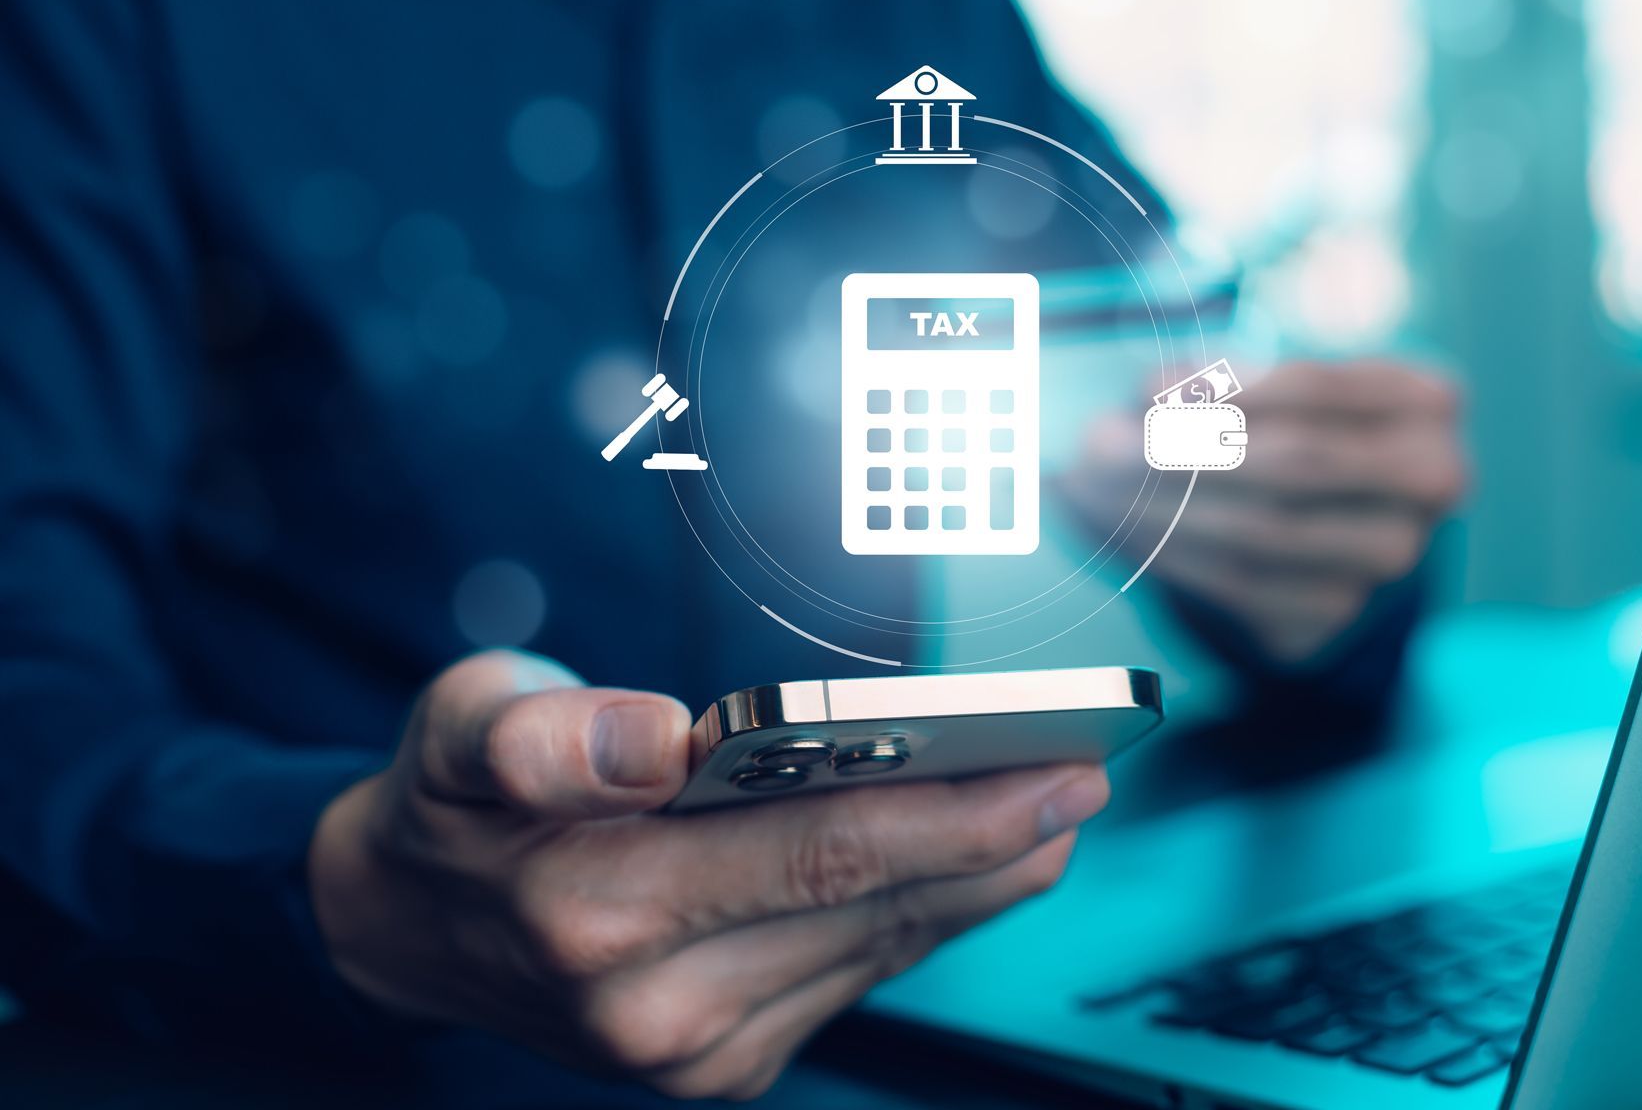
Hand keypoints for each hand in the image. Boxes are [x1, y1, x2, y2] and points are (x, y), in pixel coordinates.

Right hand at [309, 651, 1106, 1098]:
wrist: (400, 932)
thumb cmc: (449, 803)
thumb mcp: (459, 725)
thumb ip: (540, 732)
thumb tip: (655, 739)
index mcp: (595, 909)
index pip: (817, 849)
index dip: (951, 812)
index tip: (1054, 768)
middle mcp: (656, 1006)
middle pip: (869, 903)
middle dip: (995, 842)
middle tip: (1088, 775)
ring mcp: (695, 1054)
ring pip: (875, 948)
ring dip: (974, 883)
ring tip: (1053, 810)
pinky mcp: (721, 1069)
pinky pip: (850, 976)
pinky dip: (916, 917)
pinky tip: (968, 865)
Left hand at [1064, 360, 1467, 664]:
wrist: (1331, 525)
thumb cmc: (1291, 428)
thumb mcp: (1271, 387)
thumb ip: (1217, 380)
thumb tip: (1142, 399)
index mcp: (1428, 402)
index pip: (1313, 386)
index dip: (1221, 386)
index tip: (1144, 390)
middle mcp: (1433, 481)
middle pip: (1296, 462)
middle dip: (1189, 451)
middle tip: (1103, 445)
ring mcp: (1394, 556)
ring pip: (1266, 530)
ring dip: (1166, 509)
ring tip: (1094, 487)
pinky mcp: (1340, 615)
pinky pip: (1244, 587)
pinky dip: (1174, 557)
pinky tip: (1127, 533)